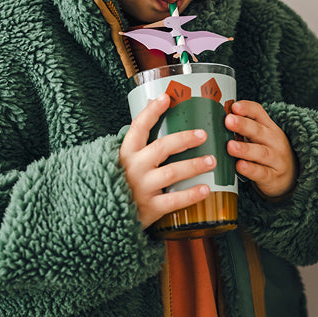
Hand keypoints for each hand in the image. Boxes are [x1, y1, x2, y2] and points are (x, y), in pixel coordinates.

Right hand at [119, 94, 216, 229]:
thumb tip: (154, 108)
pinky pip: (174, 200)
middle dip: (184, 139)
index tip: (166, 98)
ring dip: (194, 165)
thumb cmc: (121, 184)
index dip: (152, 112)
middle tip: (204, 135)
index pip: (138, 128)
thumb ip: (139, 143)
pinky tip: (206, 189)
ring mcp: (141, 188)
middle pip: (162, 148)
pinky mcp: (149, 208)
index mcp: (126, 153)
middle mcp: (133, 168)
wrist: (105, 218)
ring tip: (212, 161)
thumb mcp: (123, 161)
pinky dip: (191, 194)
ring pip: (172, 172)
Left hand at [225, 100, 296, 198]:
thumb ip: (244, 127)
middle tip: (228, 121)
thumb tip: (219, 117)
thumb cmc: (268, 151)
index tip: (234, 106)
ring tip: (230, 146)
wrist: (291, 175)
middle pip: (259, 131)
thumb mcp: (261, 136)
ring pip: (260, 153)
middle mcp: (274, 141)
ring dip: (245, 149)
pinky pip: (261, 173)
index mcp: (269, 127)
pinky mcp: (272, 177)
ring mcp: (275, 159)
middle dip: (243, 125)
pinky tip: (240, 166)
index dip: (247, 109)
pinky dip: (250, 170)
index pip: (259, 113)